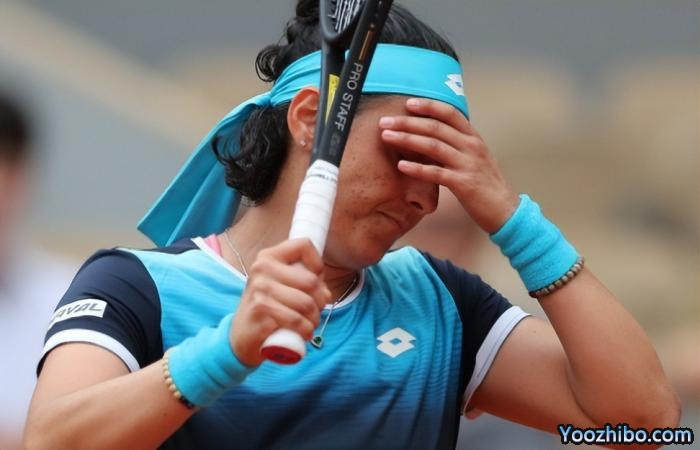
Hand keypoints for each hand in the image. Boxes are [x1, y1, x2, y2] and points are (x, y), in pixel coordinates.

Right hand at [230, 238, 330, 366]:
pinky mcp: (260, 309)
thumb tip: (325, 292)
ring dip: (315, 318)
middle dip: (321, 301)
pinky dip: (306, 330)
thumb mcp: (280, 285)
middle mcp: (262, 268)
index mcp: (268, 257)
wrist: (241, 335)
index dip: (318, 264)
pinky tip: (304, 333)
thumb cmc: (267, 308)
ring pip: (307, 303)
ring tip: (310, 324)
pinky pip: (296, 319)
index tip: (317, 281)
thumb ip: (302, 279)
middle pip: (311, 280)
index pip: (303, 244)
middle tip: (315, 312)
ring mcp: (260, 288)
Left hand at [379, 97, 519, 232]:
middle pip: (436, 127)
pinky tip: (401, 165)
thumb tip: (432, 136)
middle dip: (408, 122)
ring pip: (433, 146)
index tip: (408, 103)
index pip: (450, 114)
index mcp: (473, 138)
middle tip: (385, 121)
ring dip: (407, 139)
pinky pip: (436, 173)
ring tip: (386, 137)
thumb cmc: (485, 184)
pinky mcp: (463, 184)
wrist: (506, 210)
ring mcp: (468, 164)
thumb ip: (457, 145)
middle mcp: (471, 147)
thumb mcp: (475, 158)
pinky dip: (417, 168)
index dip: (429, 106)